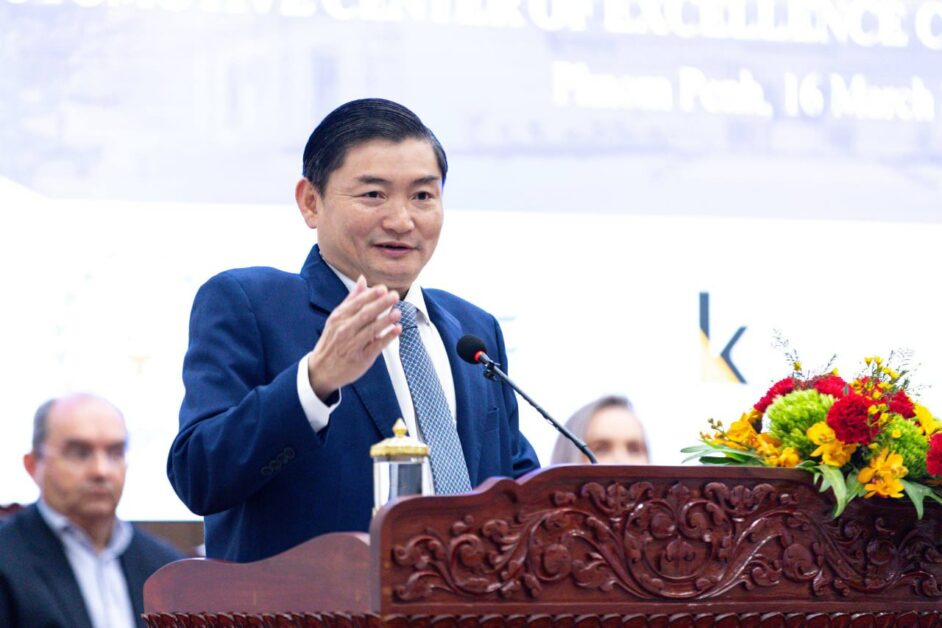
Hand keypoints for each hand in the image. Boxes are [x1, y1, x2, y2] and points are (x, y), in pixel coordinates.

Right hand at [307, 276, 401, 400]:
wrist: (321, 370)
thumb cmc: (332, 340)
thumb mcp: (337, 318)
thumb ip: (352, 299)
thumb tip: (363, 279)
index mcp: (339, 317)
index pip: (357, 303)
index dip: (370, 296)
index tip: (383, 289)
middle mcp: (345, 330)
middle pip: (365, 315)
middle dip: (381, 304)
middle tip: (394, 296)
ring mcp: (353, 344)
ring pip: (371, 330)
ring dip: (386, 320)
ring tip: (398, 312)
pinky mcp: (361, 358)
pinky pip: (376, 346)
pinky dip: (387, 337)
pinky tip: (397, 330)